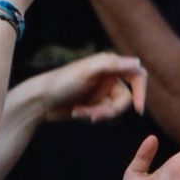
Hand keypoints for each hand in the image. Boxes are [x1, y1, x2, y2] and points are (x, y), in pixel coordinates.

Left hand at [26, 53, 146, 121]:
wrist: (38, 101)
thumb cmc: (60, 83)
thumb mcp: (86, 71)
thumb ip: (112, 64)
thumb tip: (138, 62)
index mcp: (109, 66)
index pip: (137, 75)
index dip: (141, 91)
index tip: (138, 108)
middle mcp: (108, 78)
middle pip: (125, 98)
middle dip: (110, 110)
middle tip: (94, 117)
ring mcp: (101, 92)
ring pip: (114, 109)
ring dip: (98, 114)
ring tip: (79, 113)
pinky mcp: (94, 105)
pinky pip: (103, 114)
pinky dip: (91, 115)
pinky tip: (76, 113)